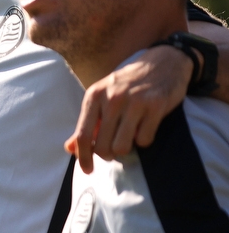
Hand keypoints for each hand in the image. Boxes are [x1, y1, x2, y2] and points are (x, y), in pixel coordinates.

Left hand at [68, 45, 191, 172]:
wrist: (164, 62)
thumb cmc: (128, 84)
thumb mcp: (102, 98)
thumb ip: (87, 123)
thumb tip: (69, 148)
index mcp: (94, 96)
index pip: (83, 135)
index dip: (83, 157)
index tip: (88, 170)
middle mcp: (112, 98)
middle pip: (102, 146)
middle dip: (107, 154)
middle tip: (114, 149)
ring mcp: (135, 102)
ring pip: (122, 147)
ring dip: (126, 149)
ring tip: (129, 137)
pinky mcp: (156, 106)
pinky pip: (145, 140)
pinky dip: (144, 140)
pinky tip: (145, 127)